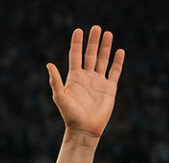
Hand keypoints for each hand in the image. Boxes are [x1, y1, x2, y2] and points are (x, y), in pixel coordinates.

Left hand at [47, 26, 124, 140]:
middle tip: (96, 27)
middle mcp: (86, 77)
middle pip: (90, 55)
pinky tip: (119, 51)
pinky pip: (115, 72)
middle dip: (93, 41)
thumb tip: (49, 64)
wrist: (85, 129)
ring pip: (102, 60)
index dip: (77, 43)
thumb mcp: (60, 97)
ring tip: (108, 33)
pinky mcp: (110, 88)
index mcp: (74, 78)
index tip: (78, 30)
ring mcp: (98, 82)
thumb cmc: (70, 115)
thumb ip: (55, 81)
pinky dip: (118, 62)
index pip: (75, 56)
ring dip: (105, 47)